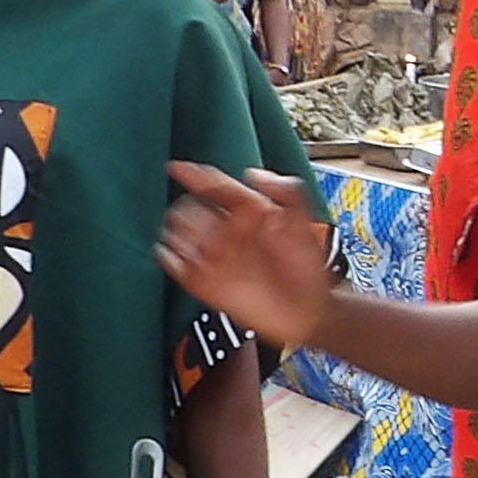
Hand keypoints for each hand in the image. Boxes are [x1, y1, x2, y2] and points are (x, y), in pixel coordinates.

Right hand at [161, 163, 337, 341]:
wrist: (307, 309)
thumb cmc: (307, 268)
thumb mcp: (303, 223)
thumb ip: (287, 191)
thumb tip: (253, 174)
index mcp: (246, 211)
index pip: (214, 186)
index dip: (194, 175)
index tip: (176, 168)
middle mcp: (226, 231)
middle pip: (191, 209)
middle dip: (190, 210)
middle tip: (202, 219)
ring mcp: (215, 256)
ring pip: (179, 234)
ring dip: (181, 233)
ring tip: (197, 240)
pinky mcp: (206, 282)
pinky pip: (176, 266)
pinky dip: (170, 259)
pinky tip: (177, 255)